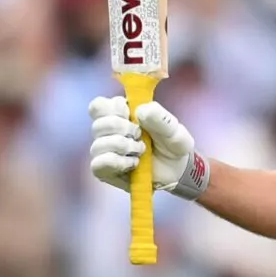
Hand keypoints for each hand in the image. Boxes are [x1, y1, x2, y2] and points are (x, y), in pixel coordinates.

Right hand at [88, 96, 203, 196]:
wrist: (178, 170)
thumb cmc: (172, 144)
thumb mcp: (174, 129)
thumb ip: (160, 117)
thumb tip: (140, 111)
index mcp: (120, 115)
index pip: (99, 106)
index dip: (114, 108)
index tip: (131, 114)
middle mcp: (108, 132)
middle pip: (98, 125)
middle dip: (122, 129)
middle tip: (140, 135)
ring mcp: (105, 152)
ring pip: (98, 145)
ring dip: (123, 146)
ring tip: (141, 151)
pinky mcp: (105, 170)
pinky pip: (98, 163)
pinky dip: (117, 162)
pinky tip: (133, 163)